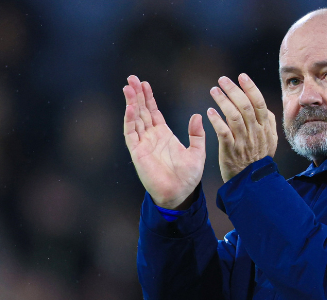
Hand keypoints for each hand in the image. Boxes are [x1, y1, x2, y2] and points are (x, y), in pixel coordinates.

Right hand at [123, 75, 205, 209]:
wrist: (180, 194)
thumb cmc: (188, 177)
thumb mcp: (197, 152)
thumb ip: (197, 134)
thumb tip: (197, 115)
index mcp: (164, 135)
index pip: (153, 112)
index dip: (149, 98)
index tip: (145, 83)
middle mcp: (151, 137)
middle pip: (142, 111)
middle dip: (137, 95)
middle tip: (132, 78)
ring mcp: (143, 144)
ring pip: (135, 119)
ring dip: (131, 103)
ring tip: (128, 87)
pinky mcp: (138, 152)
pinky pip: (132, 134)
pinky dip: (130, 120)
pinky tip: (130, 108)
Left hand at [207, 74, 277, 181]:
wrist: (252, 182)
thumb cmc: (258, 158)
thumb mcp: (270, 140)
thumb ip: (269, 123)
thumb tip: (265, 108)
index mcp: (265, 128)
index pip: (259, 103)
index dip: (250, 88)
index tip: (241, 76)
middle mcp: (256, 132)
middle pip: (245, 106)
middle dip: (233, 90)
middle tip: (222, 80)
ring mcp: (244, 142)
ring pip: (234, 116)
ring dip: (222, 101)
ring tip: (214, 91)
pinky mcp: (231, 151)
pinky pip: (223, 133)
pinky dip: (216, 121)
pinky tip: (209, 112)